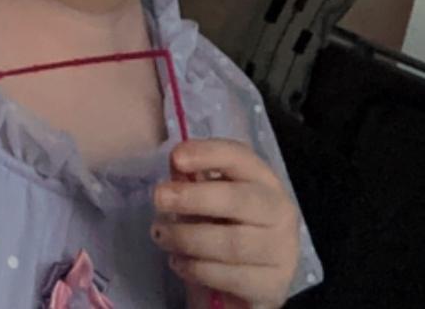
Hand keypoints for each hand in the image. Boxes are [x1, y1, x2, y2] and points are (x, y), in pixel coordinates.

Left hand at [151, 139, 299, 308]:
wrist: (246, 275)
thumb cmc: (223, 223)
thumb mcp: (207, 196)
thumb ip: (192, 178)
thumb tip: (175, 163)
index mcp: (261, 178)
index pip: (238, 157)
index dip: (207, 154)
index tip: (175, 158)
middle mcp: (279, 210)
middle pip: (236, 200)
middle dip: (192, 198)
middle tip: (158, 198)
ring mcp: (281, 249)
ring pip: (231, 243)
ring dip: (187, 238)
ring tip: (160, 235)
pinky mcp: (273, 285)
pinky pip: (230, 276)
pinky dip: (197, 269)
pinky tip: (178, 262)